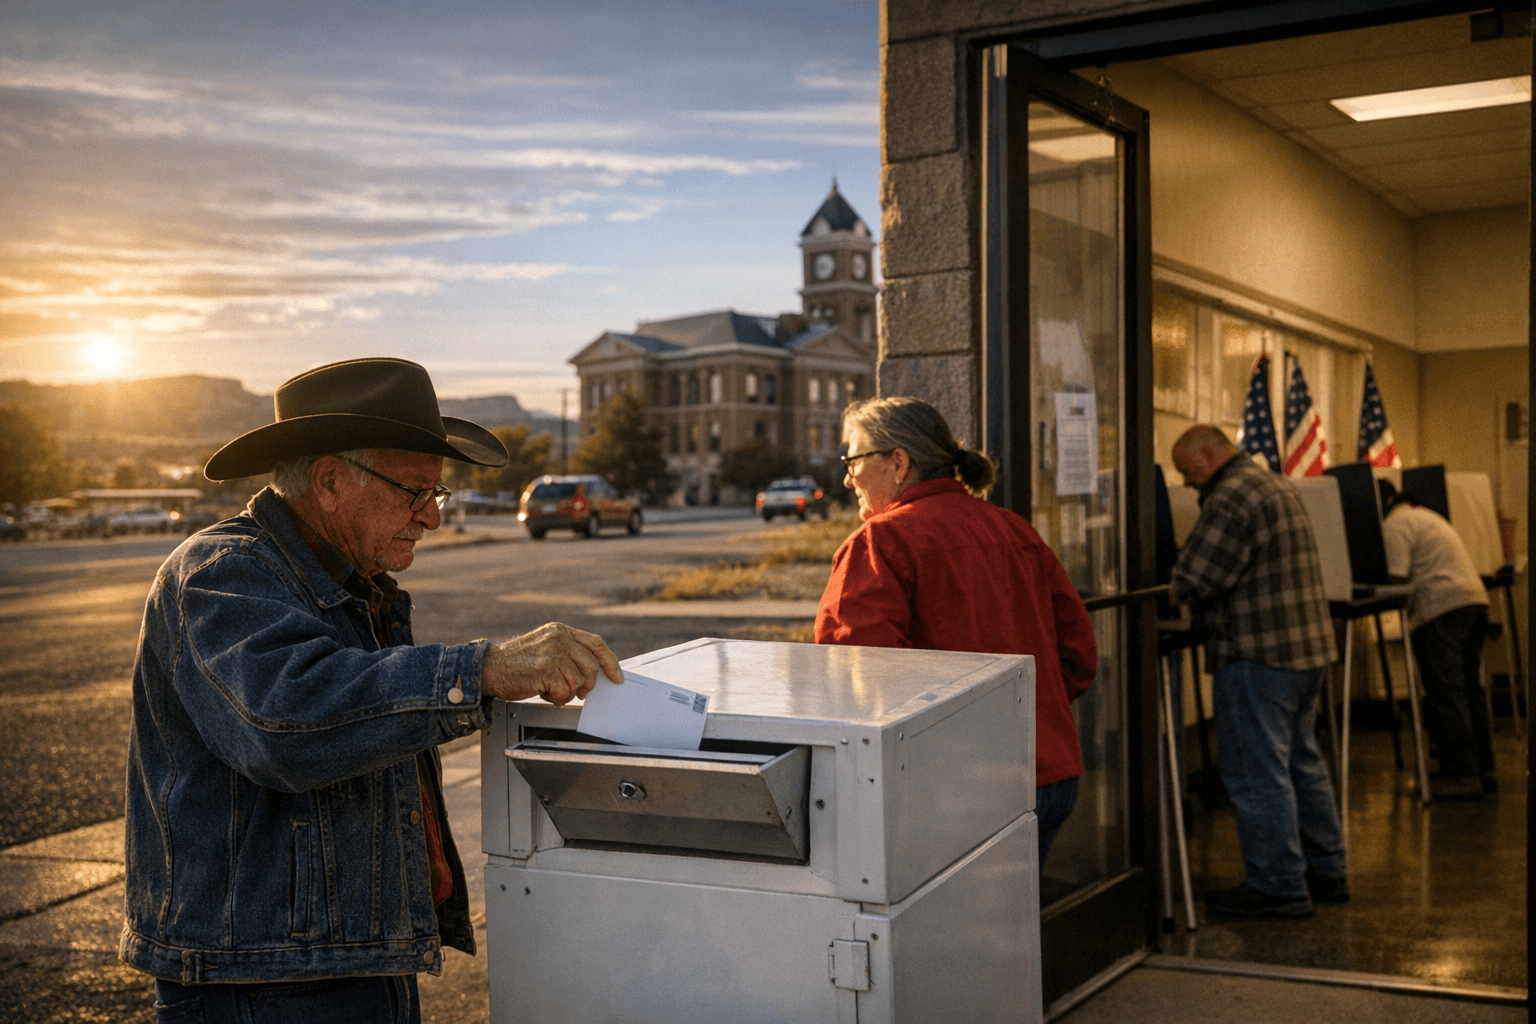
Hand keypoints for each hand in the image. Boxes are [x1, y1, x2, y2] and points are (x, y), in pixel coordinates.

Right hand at [480, 622, 622, 705]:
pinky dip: (556, 698)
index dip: (610, 661)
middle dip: (588, 685)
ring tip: (551, 690)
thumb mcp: (545, 647)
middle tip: (578, 693)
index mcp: (561, 630)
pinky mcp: (547, 668)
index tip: (617, 677)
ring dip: (567, 692)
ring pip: (579, 680)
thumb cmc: (516, 663)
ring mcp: (554, 652)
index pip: (596, 643)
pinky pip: (565, 690)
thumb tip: (592, 672)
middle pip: (592, 665)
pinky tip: (543, 692)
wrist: (489, 668)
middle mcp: (559, 637)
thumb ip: (567, 653)